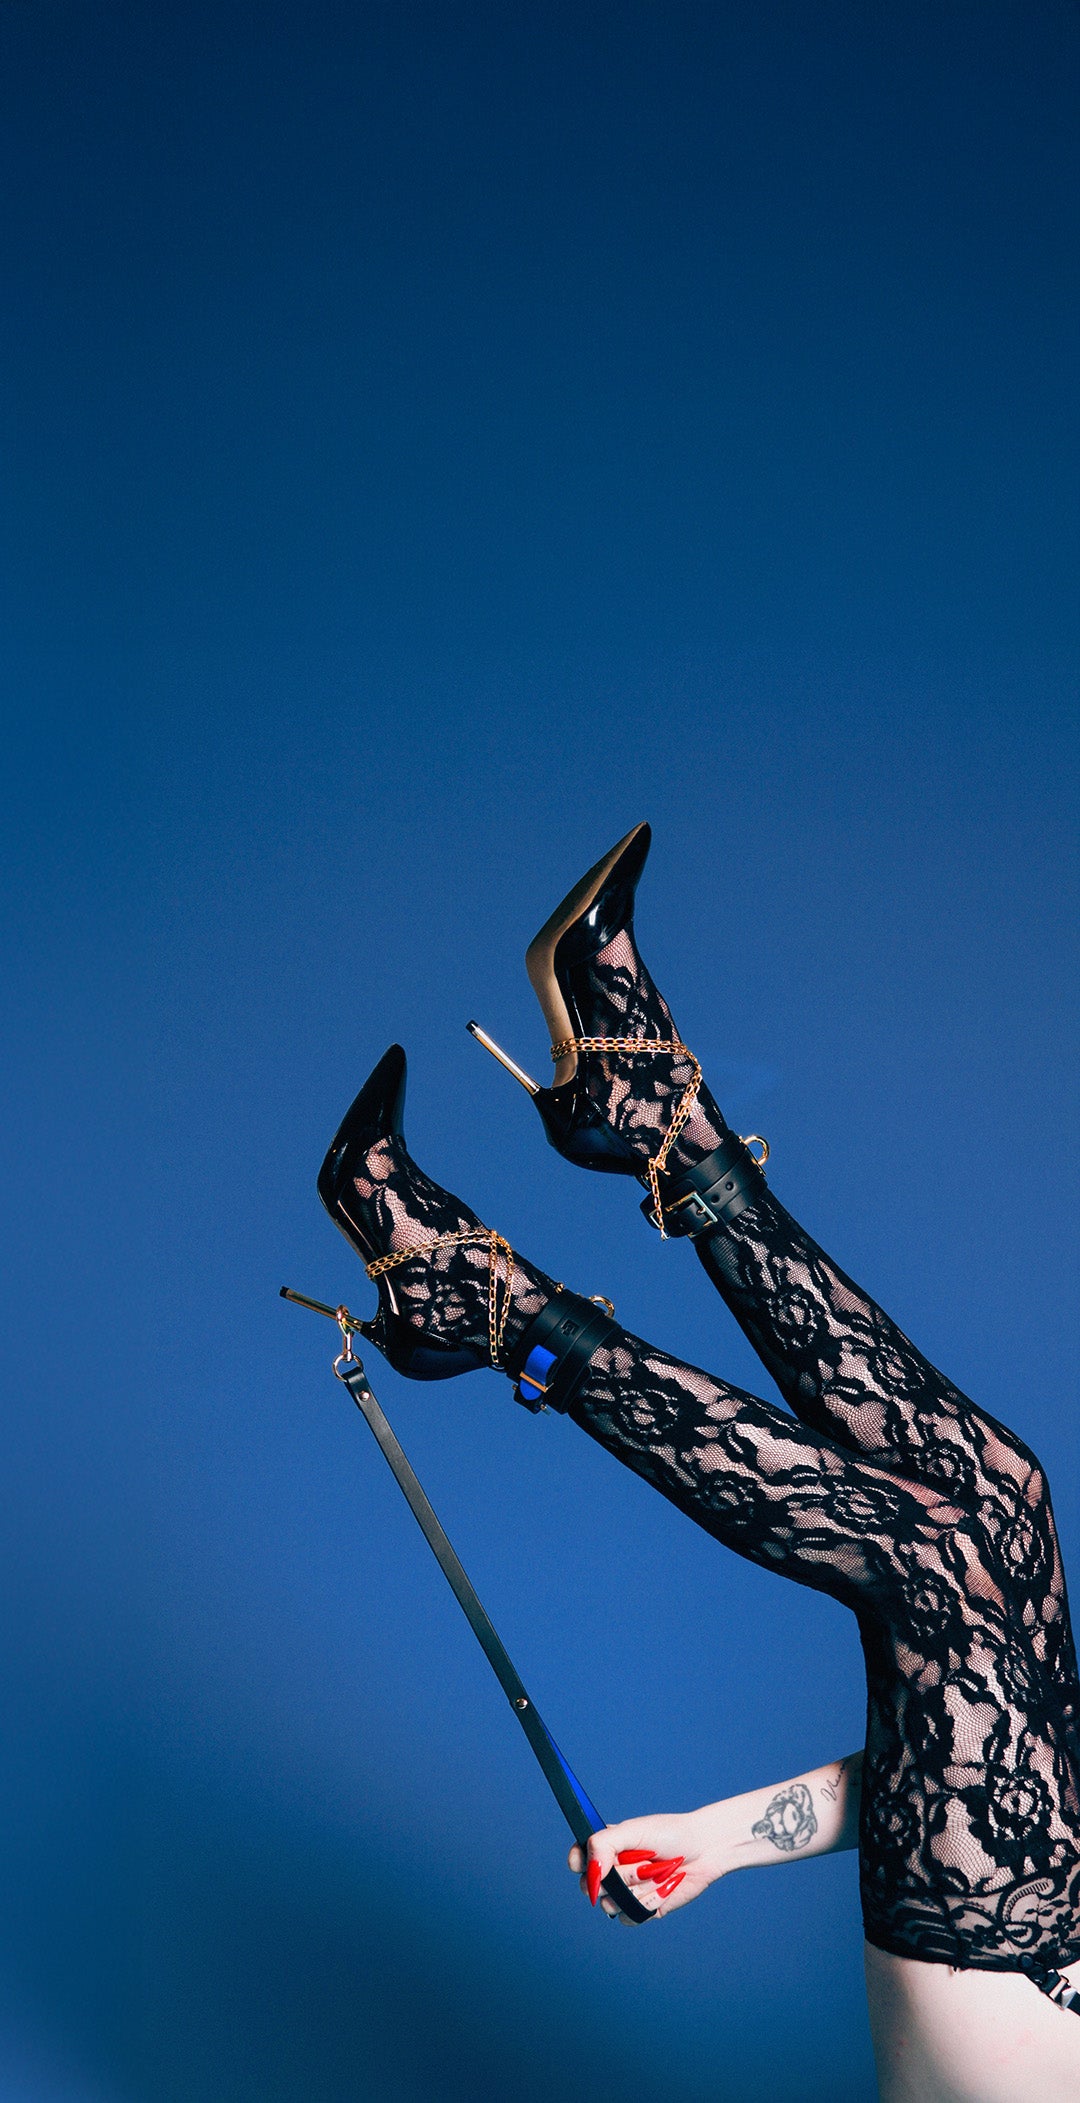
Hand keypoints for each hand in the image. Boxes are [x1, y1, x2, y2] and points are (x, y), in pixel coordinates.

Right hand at [568, 1807, 731, 1922]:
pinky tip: (662, 1889)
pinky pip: (629, 1917)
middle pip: (593, 1887)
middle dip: (620, 1875)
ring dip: (636, 1889)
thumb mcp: (633, 1829)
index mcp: (607, 1847)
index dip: (578, 1864)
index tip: (586, 1864)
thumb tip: (590, 1872)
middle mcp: (613, 1871)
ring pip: (611, 1904)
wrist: (704, 1850)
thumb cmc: (670, 1833)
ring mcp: (626, 1892)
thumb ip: (604, 1844)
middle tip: (642, 1861)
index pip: (578, 1859)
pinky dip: (646, 1905)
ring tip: (656, 1873)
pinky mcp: (641, 1909)